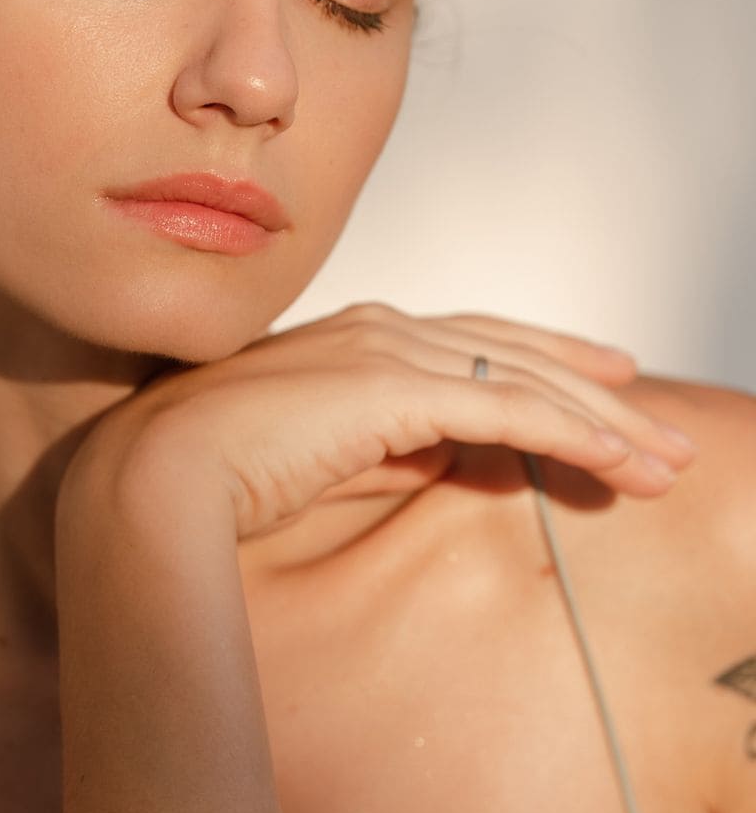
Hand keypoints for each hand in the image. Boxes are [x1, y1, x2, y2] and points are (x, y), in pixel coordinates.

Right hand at [71, 303, 696, 543]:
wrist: (146, 479)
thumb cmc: (206, 480)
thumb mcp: (308, 459)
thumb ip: (372, 448)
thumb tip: (434, 459)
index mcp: (350, 342)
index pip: (469, 342)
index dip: (542, 360)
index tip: (601, 379)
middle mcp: (376, 332)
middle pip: (512, 353)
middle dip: (593, 389)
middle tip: (660, 428)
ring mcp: (386, 351)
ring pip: (525, 380)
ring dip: (606, 422)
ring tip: (667, 461)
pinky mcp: (395, 387)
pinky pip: (508, 409)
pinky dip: (576, 433)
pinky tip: (623, 461)